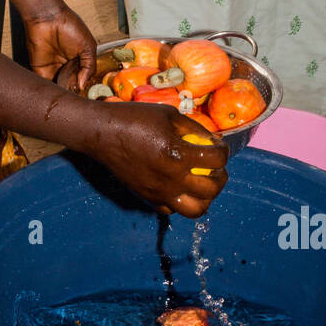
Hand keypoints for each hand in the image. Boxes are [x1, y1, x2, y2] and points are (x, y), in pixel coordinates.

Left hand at [21, 0, 95, 91]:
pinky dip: (50, 90)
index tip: (85, 90)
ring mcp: (53, 69)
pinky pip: (45, 85)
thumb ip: (89, 67)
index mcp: (79, 61)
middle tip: (75, 90)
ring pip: (59, 87)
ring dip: (63, 92)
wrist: (48, 18)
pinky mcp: (40, 70)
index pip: (82, 79)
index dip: (84, 85)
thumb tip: (83, 85)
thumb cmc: (69, 26)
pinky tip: (57, 90)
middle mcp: (66, 66)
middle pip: (71, 85)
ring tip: (68, 91)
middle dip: (73, 90)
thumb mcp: (88, 47)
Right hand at [91, 101, 227, 218]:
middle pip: (212, 189)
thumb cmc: (134, 118)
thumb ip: (194, 129)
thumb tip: (214, 141)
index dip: (223, 151)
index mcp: (177, 154)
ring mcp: (158, 191)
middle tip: (215, 168)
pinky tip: (180, 187)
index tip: (218, 146)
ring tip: (202, 184)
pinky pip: (172, 210)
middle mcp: (170, 178)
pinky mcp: (147, 197)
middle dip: (220, 177)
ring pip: (195, 210)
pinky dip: (181, 201)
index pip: (216, 160)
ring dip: (205, 198)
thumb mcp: (168, 115)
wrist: (101, 133)